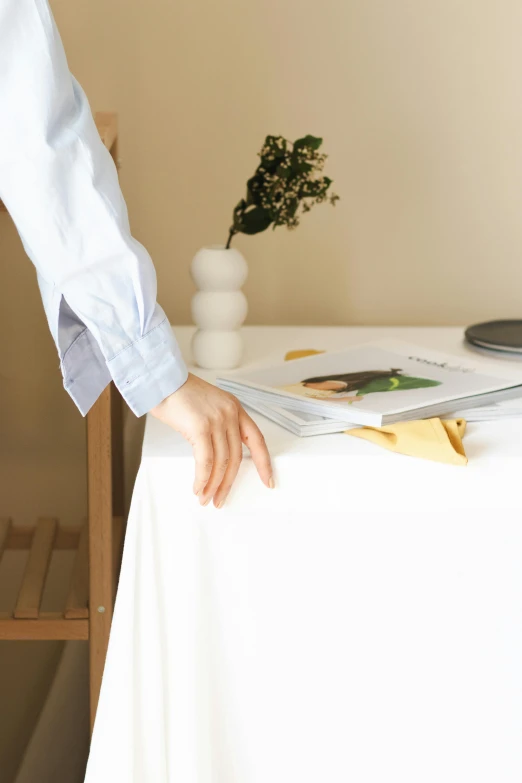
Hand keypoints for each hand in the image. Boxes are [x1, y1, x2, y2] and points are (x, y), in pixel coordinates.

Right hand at [150, 373, 273, 507]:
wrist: (160, 380)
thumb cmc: (178, 394)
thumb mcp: (208, 406)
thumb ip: (217, 426)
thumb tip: (216, 457)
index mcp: (235, 408)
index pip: (257, 439)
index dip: (264, 462)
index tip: (268, 481)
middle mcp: (230, 414)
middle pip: (237, 457)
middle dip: (228, 483)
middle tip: (220, 500)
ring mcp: (217, 420)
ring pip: (222, 462)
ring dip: (213, 485)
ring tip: (205, 499)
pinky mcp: (201, 427)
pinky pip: (206, 461)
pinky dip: (202, 478)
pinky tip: (198, 488)